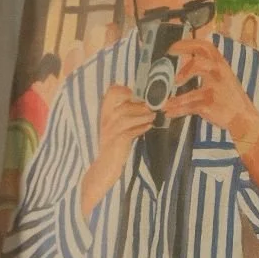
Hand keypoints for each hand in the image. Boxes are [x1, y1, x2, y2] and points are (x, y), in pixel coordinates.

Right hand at [80, 83, 154, 219]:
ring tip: (153, 117)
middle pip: (124, 105)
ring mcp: (109, 131)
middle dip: (141, 105)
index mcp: (106, 113)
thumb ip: (128, 114)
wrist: (105, 167)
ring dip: (143, 115)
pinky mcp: (116, 141)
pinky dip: (141, 128)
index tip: (135, 95)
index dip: (124, 90)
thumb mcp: (118, 126)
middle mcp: (105, 120)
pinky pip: (130, 131)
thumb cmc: (114, 145)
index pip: (111, 92)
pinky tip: (148, 127)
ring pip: (126, 117)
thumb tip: (147, 104)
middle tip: (153, 108)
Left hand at [164, 38, 258, 145]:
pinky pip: (189, 108)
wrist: (244, 117)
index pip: (205, 47)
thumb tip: (185, 61)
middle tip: (175, 78)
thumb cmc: (231, 97)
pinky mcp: (210, 106)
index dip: (187, 45)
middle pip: (199, 63)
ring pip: (192, 94)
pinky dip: (177, 110)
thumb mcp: (223, 76)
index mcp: (221, 65)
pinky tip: (169, 112)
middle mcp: (218, 75)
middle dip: (184, 68)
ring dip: (177, 100)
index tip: (172, 48)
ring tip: (165, 104)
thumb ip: (207, 67)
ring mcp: (215, 91)